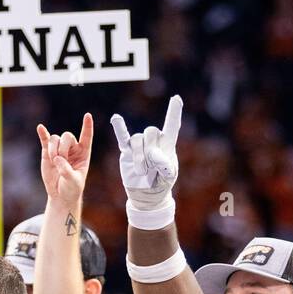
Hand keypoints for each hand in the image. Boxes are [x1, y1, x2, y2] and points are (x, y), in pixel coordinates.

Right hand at [36, 112, 93, 209]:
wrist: (60, 195)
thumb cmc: (71, 188)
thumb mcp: (73, 182)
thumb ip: (66, 170)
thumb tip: (57, 159)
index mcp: (83, 154)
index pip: (86, 137)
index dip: (87, 126)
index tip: (87, 116)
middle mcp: (72, 149)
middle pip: (67, 136)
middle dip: (63, 148)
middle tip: (60, 160)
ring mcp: (59, 149)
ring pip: (55, 139)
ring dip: (53, 148)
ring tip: (54, 161)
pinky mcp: (48, 153)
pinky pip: (45, 140)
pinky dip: (43, 134)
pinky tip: (40, 128)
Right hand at [110, 95, 182, 211]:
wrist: (147, 195)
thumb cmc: (161, 183)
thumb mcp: (168, 177)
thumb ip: (165, 165)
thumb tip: (156, 156)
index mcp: (167, 145)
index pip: (172, 126)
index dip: (173, 113)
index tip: (176, 98)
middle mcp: (153, 141)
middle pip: (151, 131)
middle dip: (151, 151)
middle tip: (152, 167)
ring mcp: (139, 145)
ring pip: (137, 139)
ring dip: (139, 157)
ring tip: (142, 171)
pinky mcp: (126, 151)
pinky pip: (122, 137)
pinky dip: (119, 128)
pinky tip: (116, 118)